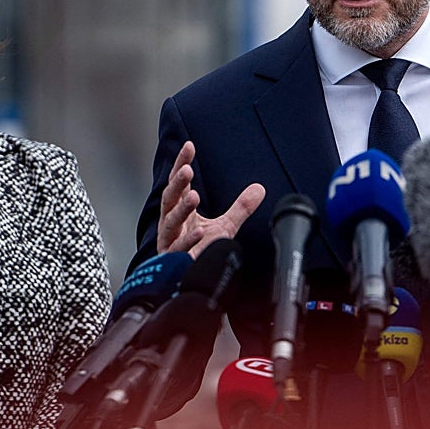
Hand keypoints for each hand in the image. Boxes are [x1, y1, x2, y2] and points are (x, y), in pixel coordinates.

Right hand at [157, 141, 264, 257]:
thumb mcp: (225, 226)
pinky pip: (179, 249)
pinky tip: (199, 231)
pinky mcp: (173, 260)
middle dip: (177, 184)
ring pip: (171, 222)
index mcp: (178, 211)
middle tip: (187, 170)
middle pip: (169, 199)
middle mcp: (170, 223)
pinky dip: (189, 240)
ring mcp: (170, 241)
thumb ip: (240, 208)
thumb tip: (259, 188)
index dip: (181, 164)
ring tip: (194, 196)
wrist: (190, 281)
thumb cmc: (201, 251)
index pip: (178, 183)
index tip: (189, 147)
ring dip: (182, 208)